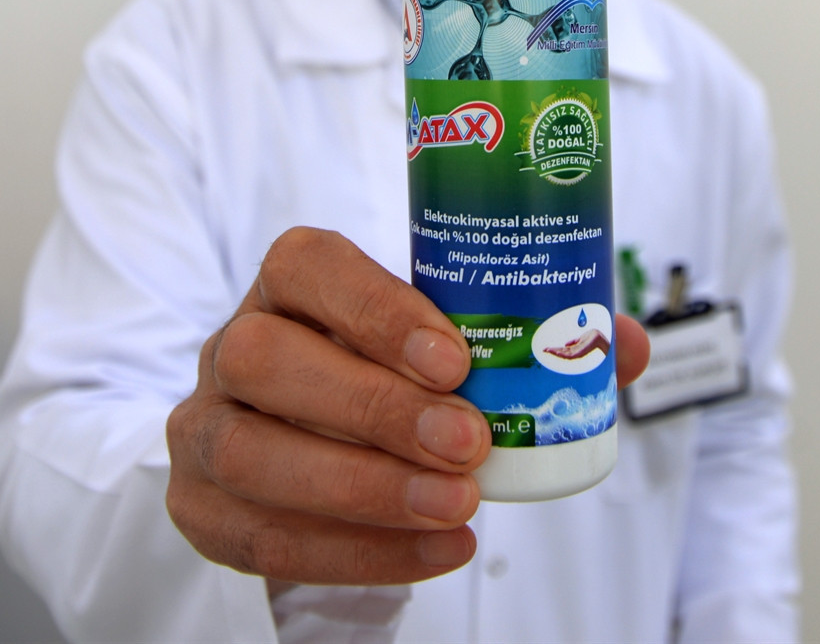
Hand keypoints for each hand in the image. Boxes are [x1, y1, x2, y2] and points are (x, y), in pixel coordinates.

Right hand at [164, 227, 649, 585]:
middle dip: (374, 407)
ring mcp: (204, 426)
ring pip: (250, 452)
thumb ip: (531, 334)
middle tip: (468, 446)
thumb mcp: (443, 346)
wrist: (305, 449)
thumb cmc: (387, 379)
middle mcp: (233, 343)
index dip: (377, 309)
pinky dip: (352, 553)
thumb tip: (619, 343)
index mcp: (291, 283)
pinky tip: (431, 553)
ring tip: (456, 510)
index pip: (309, 267)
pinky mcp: (199, 507)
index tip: (456, 360)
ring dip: (361, 488)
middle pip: (268, 359)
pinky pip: (257, 536)